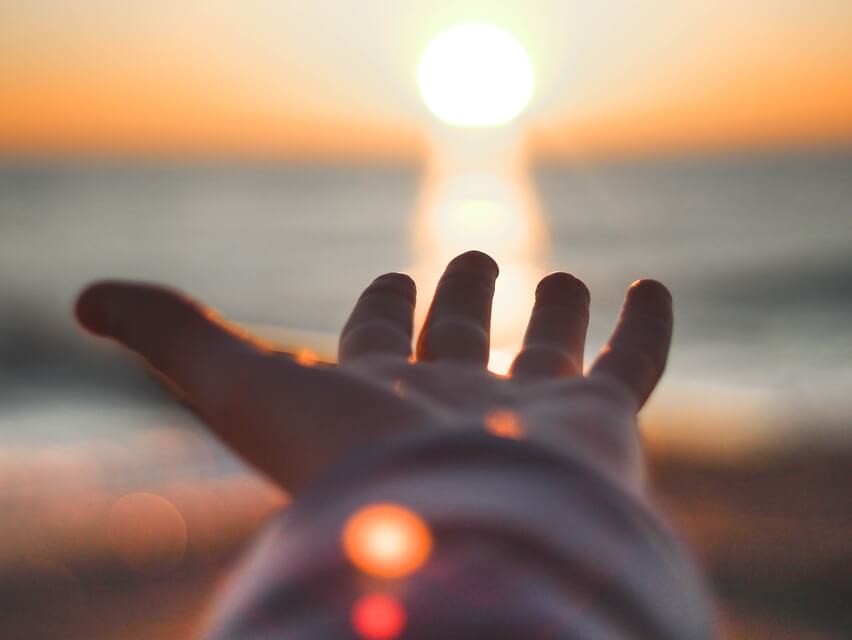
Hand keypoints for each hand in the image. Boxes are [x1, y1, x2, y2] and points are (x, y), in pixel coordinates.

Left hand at [75, 251, 671, 493]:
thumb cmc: (345, 467)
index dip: (381, 310)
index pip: (376, 342)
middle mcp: (452, 405)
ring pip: (549, 353)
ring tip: (562, 274)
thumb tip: (82, 295)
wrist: (456, 543)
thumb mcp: (239, 383)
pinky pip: (634, 366)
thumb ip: (169, 333)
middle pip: (460, 342)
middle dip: (463, 301)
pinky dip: (647, 327)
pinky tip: (651, 285)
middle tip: (471, 258)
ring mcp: (529, 415)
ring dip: (556, 312)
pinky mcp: (601, 424)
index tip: (392, 281)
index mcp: (377, 397)